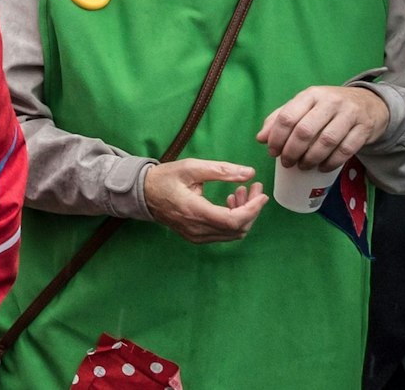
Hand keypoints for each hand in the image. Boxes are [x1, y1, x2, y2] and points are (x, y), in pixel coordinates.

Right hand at [142, 159, 266, 243]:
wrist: (142, 193)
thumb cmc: (164, 178)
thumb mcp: (191, 168)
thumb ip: (221, 170)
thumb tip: (249, 173)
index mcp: (195, 211)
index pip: (234, 220)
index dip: (253, 209)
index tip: (262, 194)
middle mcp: (197, 229)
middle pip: (238, 228)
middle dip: (252, 209)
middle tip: (254, 188)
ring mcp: (196, 236)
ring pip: (233, 233)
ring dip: (244, 214)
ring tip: (241, 192)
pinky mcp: (196, 237)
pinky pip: (224, 234)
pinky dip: (233, 220)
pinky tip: (230, 202)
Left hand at [258, 85, 388, 171]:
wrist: (368, 103)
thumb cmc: (328, 107)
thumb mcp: (304, 106)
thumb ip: (280, 119)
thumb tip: (260, 138)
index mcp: (310, 95)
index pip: (287, 116)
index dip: (277, 137)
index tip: (272, 152)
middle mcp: (330, 102)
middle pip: (305, 130)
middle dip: (292, 151)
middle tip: (286, 163)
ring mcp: (350, 114)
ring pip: (326, 141)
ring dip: (311, 158)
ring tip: (303, 166)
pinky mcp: (364, 128)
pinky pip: (346, 149)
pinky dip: (332, 162)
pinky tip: (322, 167)